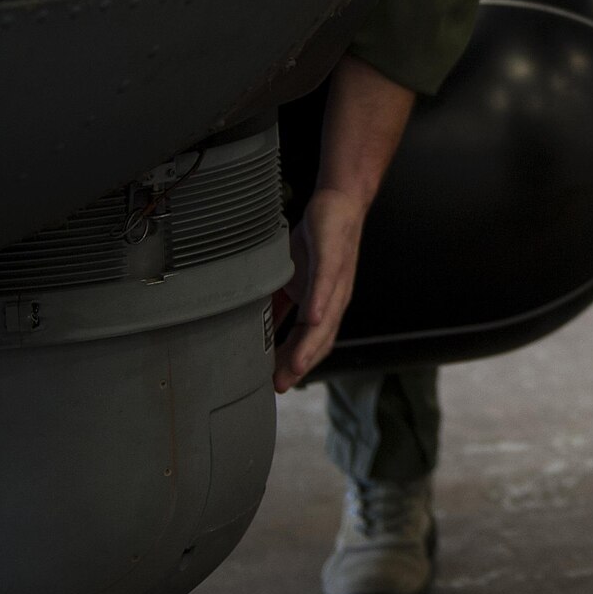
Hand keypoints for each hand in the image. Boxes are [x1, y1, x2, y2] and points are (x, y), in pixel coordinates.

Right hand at [271, 186, 366, 392]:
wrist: (338, 206)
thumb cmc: (315, 244)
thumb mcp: (289, 279)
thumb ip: (278, 305)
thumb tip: (254, 328)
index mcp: (320, 307)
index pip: (306, 344)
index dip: (293, 366)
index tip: (275, 387)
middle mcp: (331, 301)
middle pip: (318, 340)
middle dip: (300, 365)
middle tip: (280, 385)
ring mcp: (334, 281)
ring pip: (324, 319)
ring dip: (310, 345)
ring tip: (297, 366)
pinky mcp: (332, 258)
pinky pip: (325, 283)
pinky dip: (319, 302)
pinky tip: (312, 318)